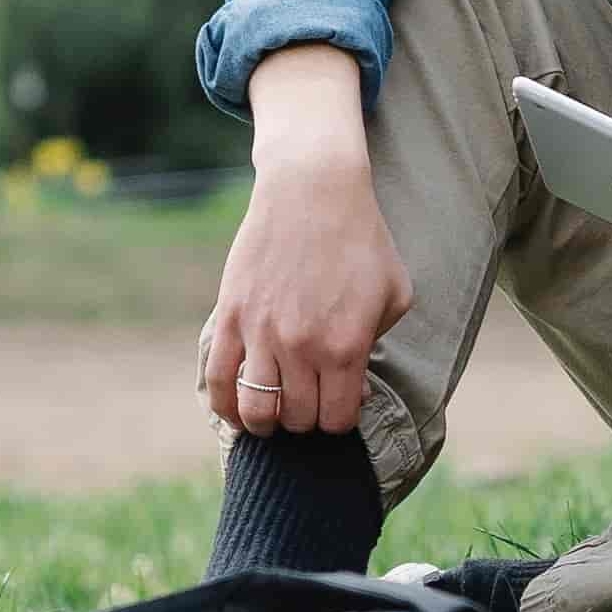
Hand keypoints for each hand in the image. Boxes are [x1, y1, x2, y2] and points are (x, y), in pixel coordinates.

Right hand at [203, 147, 410, 434]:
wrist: (313, 189)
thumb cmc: (362, 240)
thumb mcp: (394, 294)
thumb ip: (377, 346)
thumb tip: (352, 389)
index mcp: (346, 347)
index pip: (336, 421)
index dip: (339, 419)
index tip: (339, 403)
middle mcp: (301, 347)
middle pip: (297, 419)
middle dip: (306, 419)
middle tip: (308, 400)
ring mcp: (261, 333)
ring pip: (255, 410)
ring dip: (265, 422)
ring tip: (272, 414)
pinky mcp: (229, 316)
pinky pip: (217, 380)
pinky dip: (225, 406)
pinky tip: (236, 410)